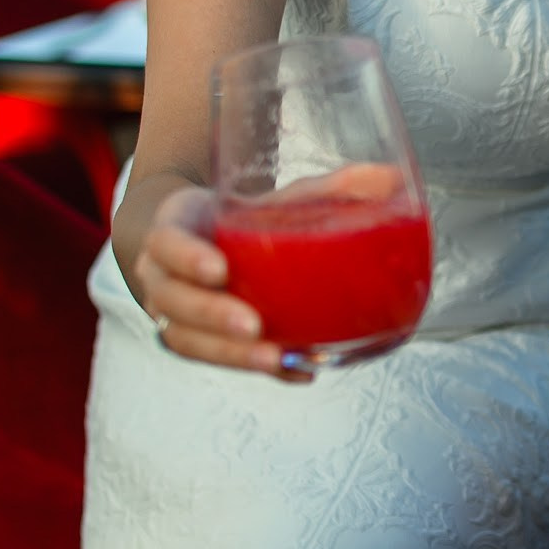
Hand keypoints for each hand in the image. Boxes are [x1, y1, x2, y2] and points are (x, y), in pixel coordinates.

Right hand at [133, 184, 311, 380]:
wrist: (202, 242)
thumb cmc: (236, 218)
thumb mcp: (265, 197)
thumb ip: (319, 190)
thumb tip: (386, 178)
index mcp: (171, 232)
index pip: (164, 242)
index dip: (186, 257)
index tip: (221, 269)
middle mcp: (162, 277)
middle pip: (172, 301)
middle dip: (210, 316)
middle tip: (252, 326)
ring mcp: (172, 314)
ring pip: (187, 341)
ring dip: (230, 354)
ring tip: (274, 359)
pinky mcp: (197, 342)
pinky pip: (219, 361)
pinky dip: (257, 369)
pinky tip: (297, 370)